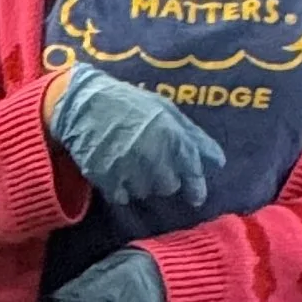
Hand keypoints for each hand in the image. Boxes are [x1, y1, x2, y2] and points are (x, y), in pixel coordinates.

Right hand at [45, 66, 224, 207]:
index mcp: (171, 136)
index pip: (192, 171)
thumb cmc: (129, 104)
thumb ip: (194, 137)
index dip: (197, 188)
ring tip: (131, 162)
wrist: (83, 104)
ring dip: (142, 183)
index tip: (196, 198)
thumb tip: (218, 161)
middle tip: (153, 164)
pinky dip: (122, 188)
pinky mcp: (106, 179)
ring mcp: (129, 169)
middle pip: (169, 187)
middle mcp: (153, 155)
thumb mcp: (166, 111)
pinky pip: (123, 197)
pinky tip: (117, 171)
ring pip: (145, 192)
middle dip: (164, 180)